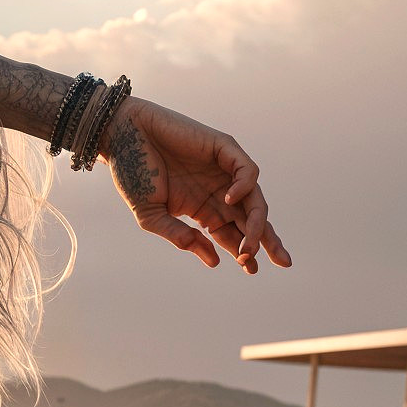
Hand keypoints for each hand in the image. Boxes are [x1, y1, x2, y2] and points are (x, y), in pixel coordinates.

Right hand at [98, 97, 291, 274]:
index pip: (233, 235)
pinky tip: (228, 201)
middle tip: (282, 262)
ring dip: (257, 225)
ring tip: (249, 247)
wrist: (124, 136)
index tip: (252, 270)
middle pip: (252, 220)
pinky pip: (247, 171)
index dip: (244, 252)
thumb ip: (181, 238)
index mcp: (203, 210)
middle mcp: (218, 192)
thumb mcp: (153, 217)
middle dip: (268, 241)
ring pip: (254, 200)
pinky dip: (244, 187)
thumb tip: (214, 261)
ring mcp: (223, 171)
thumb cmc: (133, 175)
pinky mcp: (224, 148)